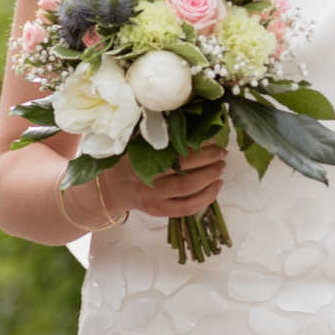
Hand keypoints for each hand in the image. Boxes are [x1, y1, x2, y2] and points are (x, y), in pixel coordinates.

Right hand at [102, 145, 225, 219]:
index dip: (198, 144)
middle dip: (209, 159)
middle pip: (185, 168)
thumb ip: (158, 133)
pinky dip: (206, 198)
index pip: (175, 149)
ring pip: (188, 189)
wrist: (111, 188)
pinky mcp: (159, 212)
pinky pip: (187, 208)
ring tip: (221, 167)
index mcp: (140, 157)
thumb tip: (193, 122)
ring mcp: (153, 198)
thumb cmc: (128, 160)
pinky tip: (216, 187)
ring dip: (210, 177)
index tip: (212, 138)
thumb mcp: (136, 143)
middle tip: (222, 152)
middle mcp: (146, 179)